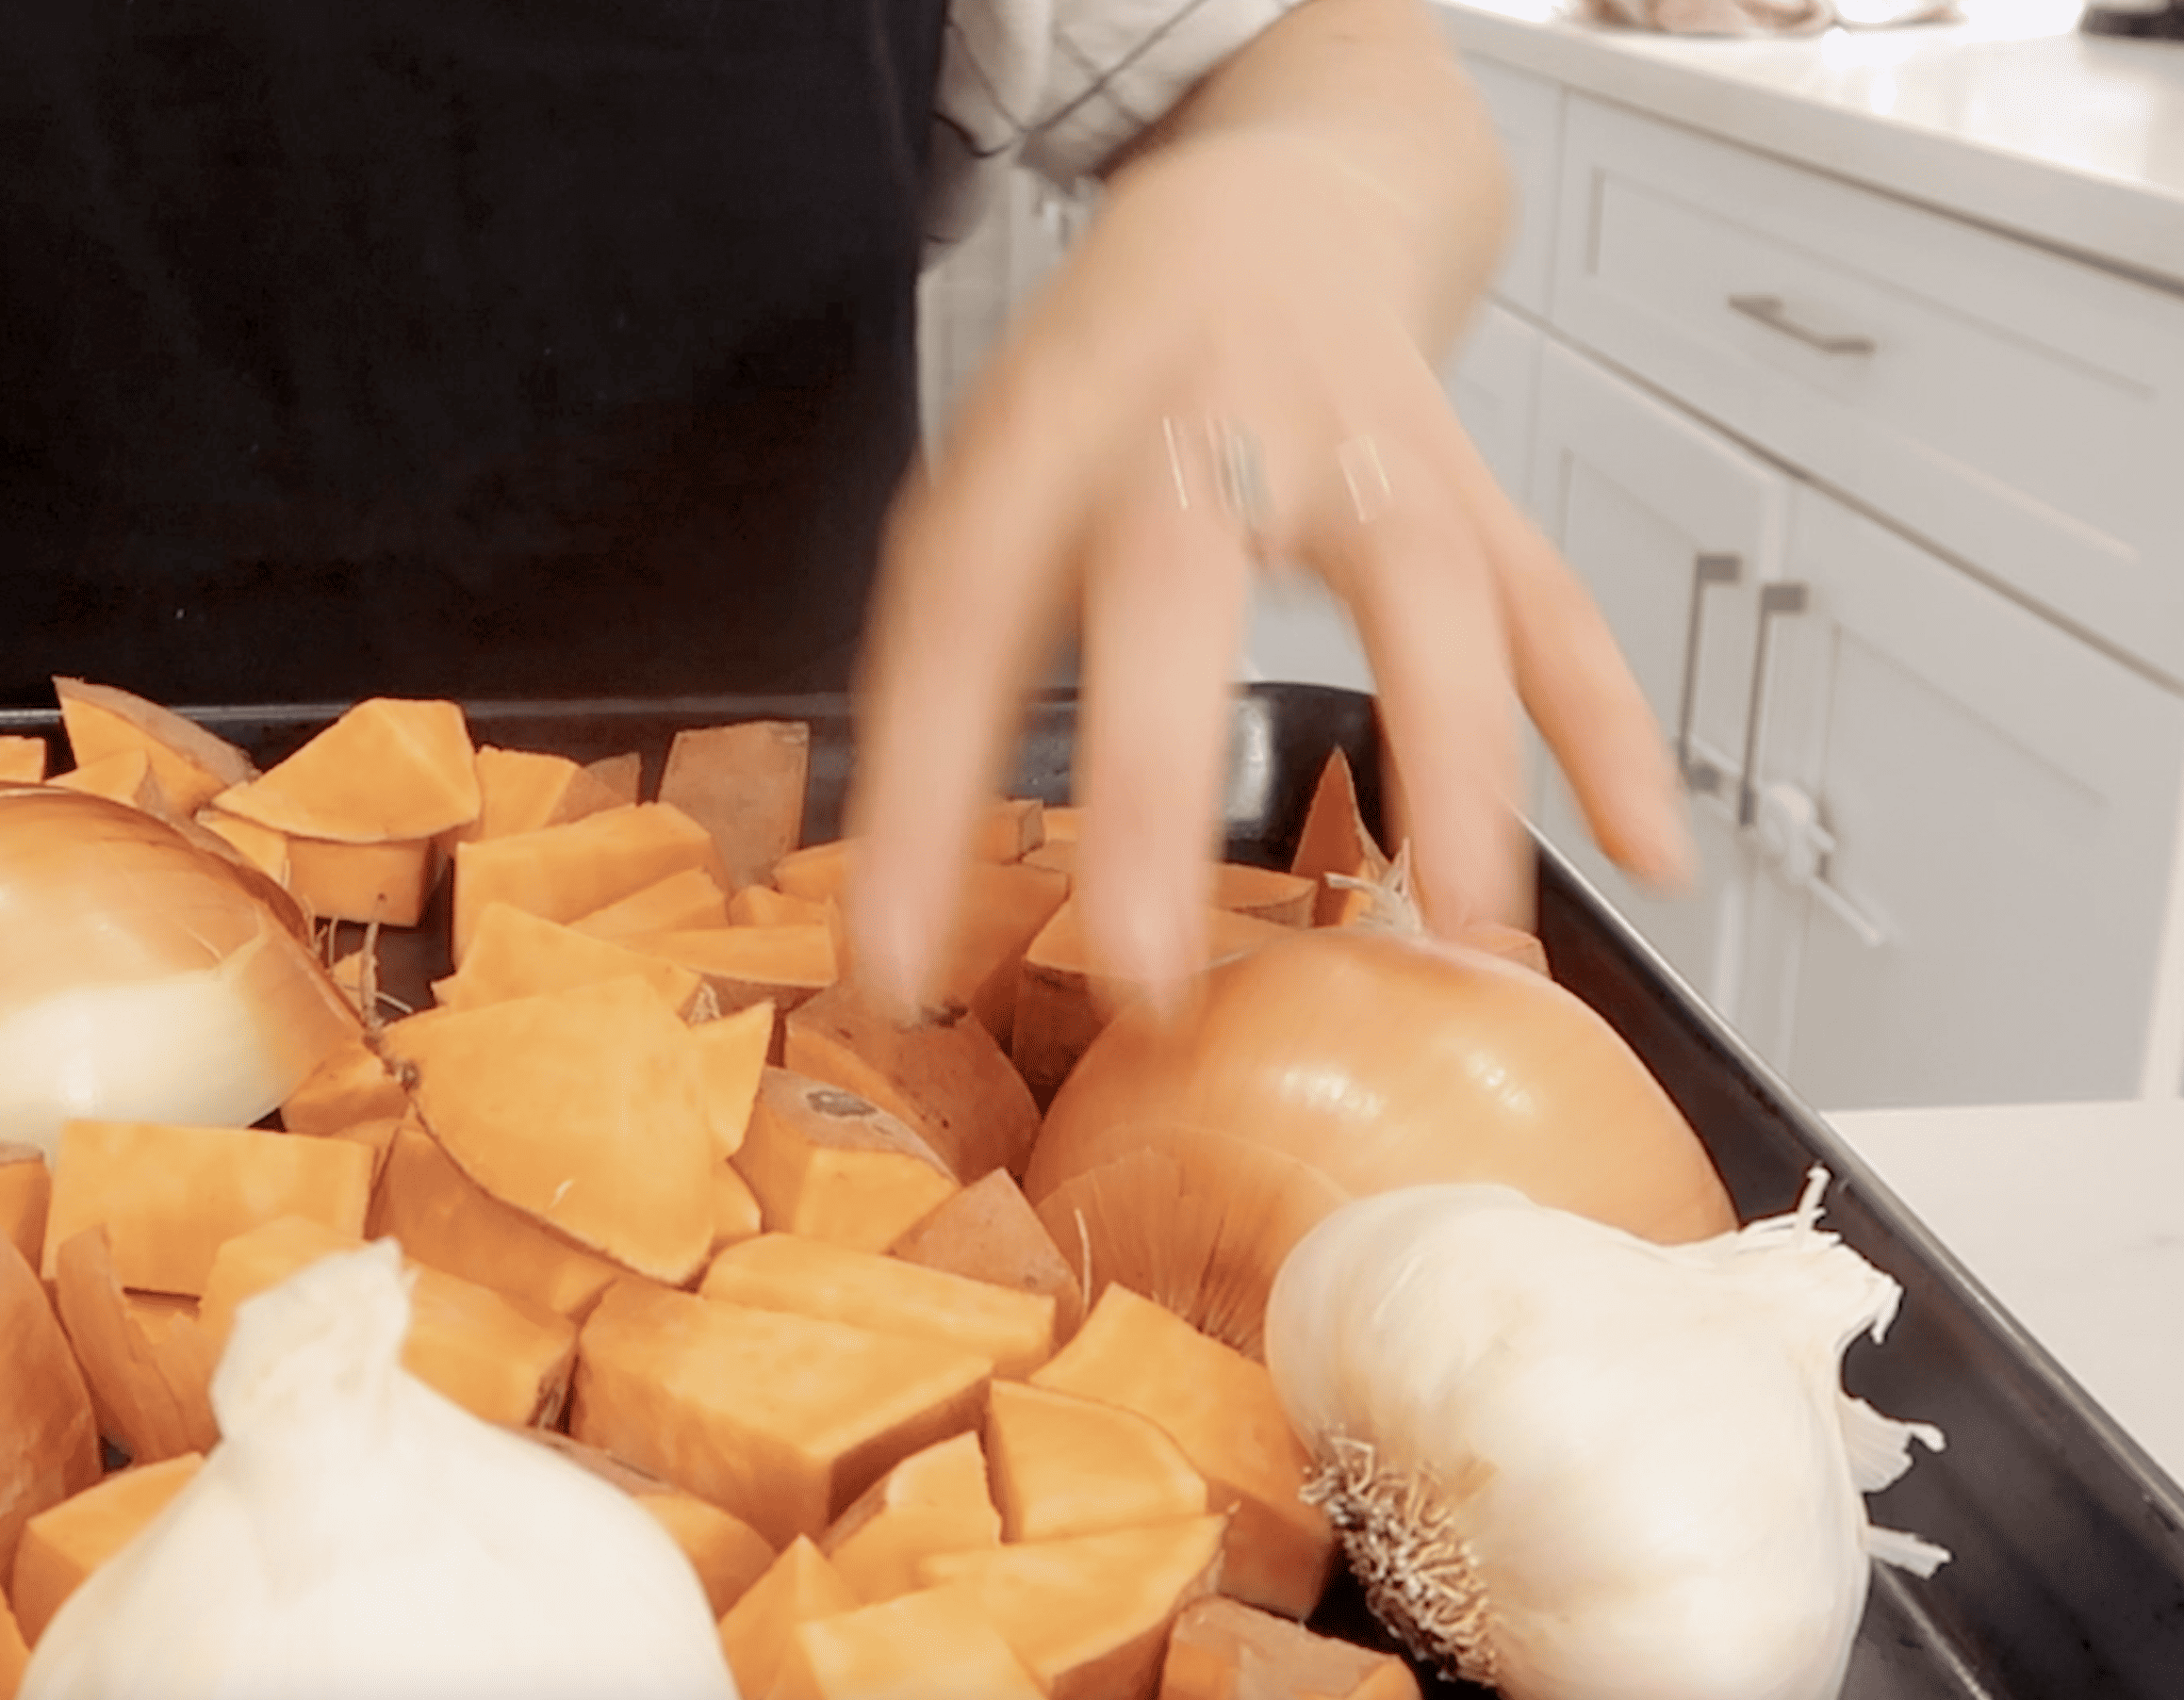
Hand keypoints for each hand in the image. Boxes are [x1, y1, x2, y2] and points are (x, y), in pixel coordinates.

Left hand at [842, 126, 1691, 1013]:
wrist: (1275, 204)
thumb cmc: (1116, 380)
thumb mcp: (997, 481)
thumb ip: (952, 669)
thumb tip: (899, 918)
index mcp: (1051, 431)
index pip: (959, 615)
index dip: (917, 792)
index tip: (892, 957)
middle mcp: (1204, 424)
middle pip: (1176, 582)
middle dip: (1154, 776)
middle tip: (1141, 962)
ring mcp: (1360, 448)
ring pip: (1421, 589)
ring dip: (1453, 763)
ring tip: (1463, 931)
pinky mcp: (1466, 484)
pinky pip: (1549, 603)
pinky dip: (1608, 727)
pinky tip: (1646, 848)